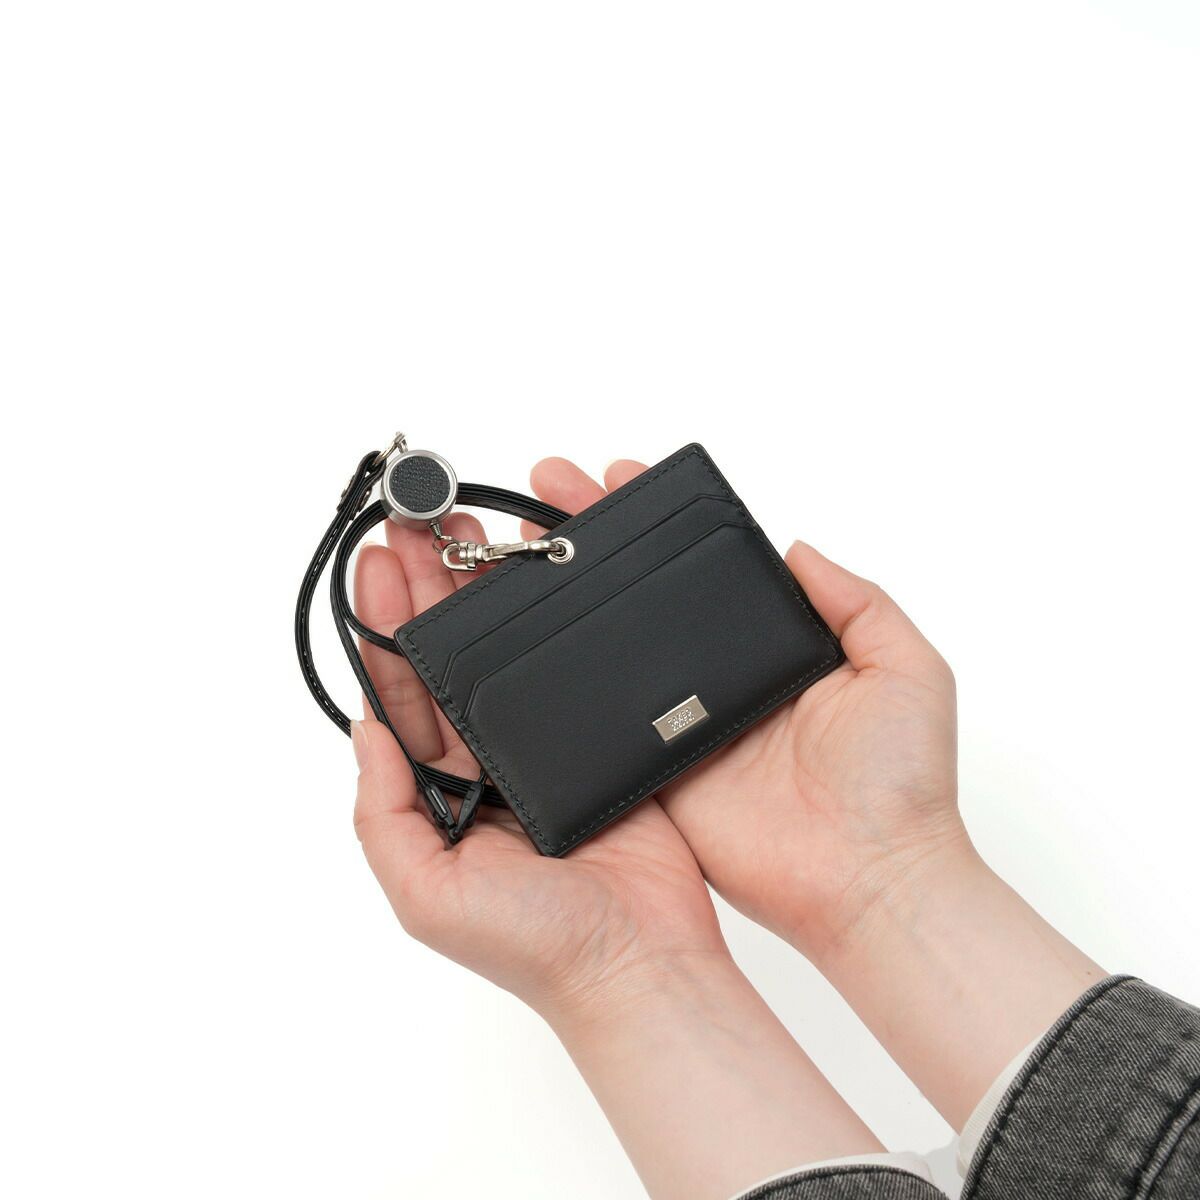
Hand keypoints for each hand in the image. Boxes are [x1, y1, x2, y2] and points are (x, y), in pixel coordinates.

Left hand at [351, 518, 883, 1196]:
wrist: (642, 963)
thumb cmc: (536, 945)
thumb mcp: (426, 894)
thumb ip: (383, 814)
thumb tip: (364, 732)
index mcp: (439, 797)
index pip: (401, 696)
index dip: (385, 629)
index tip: (379, 567)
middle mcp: (486, 767)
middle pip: (448, 662)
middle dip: (428, 593)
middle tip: (420, 527)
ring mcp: (543, 751)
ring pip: (505, 657)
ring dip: (486, 597)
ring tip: (470, 534)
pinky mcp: (598, 743)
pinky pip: (569, 672)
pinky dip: (554, 626)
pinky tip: (544, 584)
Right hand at [525, 456, 1102, 1124]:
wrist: (869, 881)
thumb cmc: (902, 785)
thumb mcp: (906, 668)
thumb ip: (856, 600)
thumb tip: (796, 547)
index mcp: (771, 650)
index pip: (704, 571)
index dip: (660, 524)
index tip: (621, 478)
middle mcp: (717, 680)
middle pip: (644, 598)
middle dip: (594, 541)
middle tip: (551, 488)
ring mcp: (680, 725)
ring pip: (613, 652)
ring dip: (566, 599)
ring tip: (522, 544)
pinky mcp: (654, 773)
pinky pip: (602, 725)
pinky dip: (566, 685)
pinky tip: (523, 634)